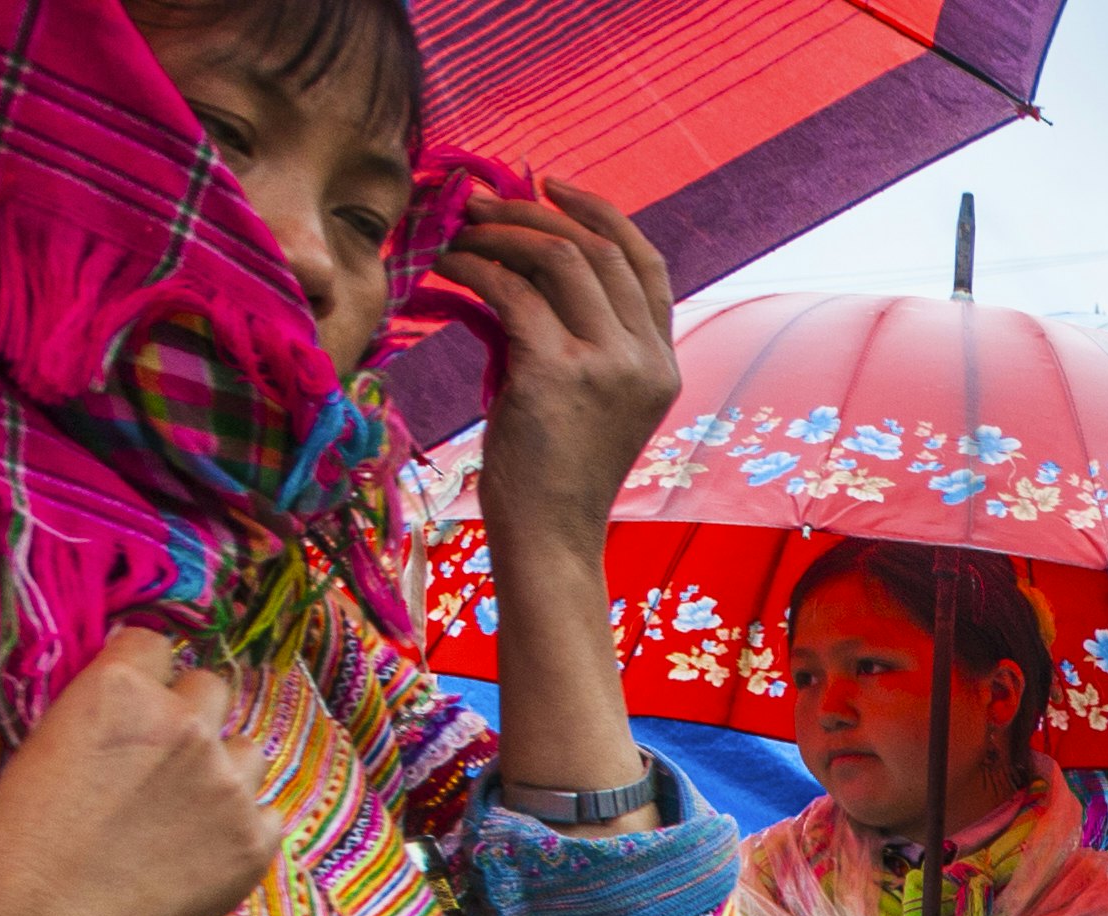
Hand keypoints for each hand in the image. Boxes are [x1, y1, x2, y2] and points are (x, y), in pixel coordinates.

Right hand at [0, 632, 281, 915]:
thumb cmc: (20, 839)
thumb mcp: (45, 744)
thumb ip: (101, 711)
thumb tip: (131, 699)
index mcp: (122, 690)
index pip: (156, 644)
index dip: (145, 672)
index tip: (137, 698)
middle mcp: (186, 724)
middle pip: (212, 688)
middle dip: (191, 713)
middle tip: (164, 757)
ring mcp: (229, 783)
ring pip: (248, 749)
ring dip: (225, 768)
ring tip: (186, 808)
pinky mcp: (256, 840)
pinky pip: (269, 813)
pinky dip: (244, 826)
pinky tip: (205, 848)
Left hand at [455, 184, 682, 563]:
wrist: (550, 537)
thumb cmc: (553, 472)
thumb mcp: (584, 396)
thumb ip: (578, 334)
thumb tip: (521, 261)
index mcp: (663, 364)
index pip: (646, 263)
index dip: (600, 213)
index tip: (550, 185)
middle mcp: (648, 359)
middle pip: (599, 248)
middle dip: (534, 211)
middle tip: (480, 202)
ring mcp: (610, 365)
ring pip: (559, 257)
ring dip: (500, 233)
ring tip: (457, 232)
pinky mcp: (560, 373)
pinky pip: (512, 291)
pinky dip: (473, 266)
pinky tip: (445, 265)